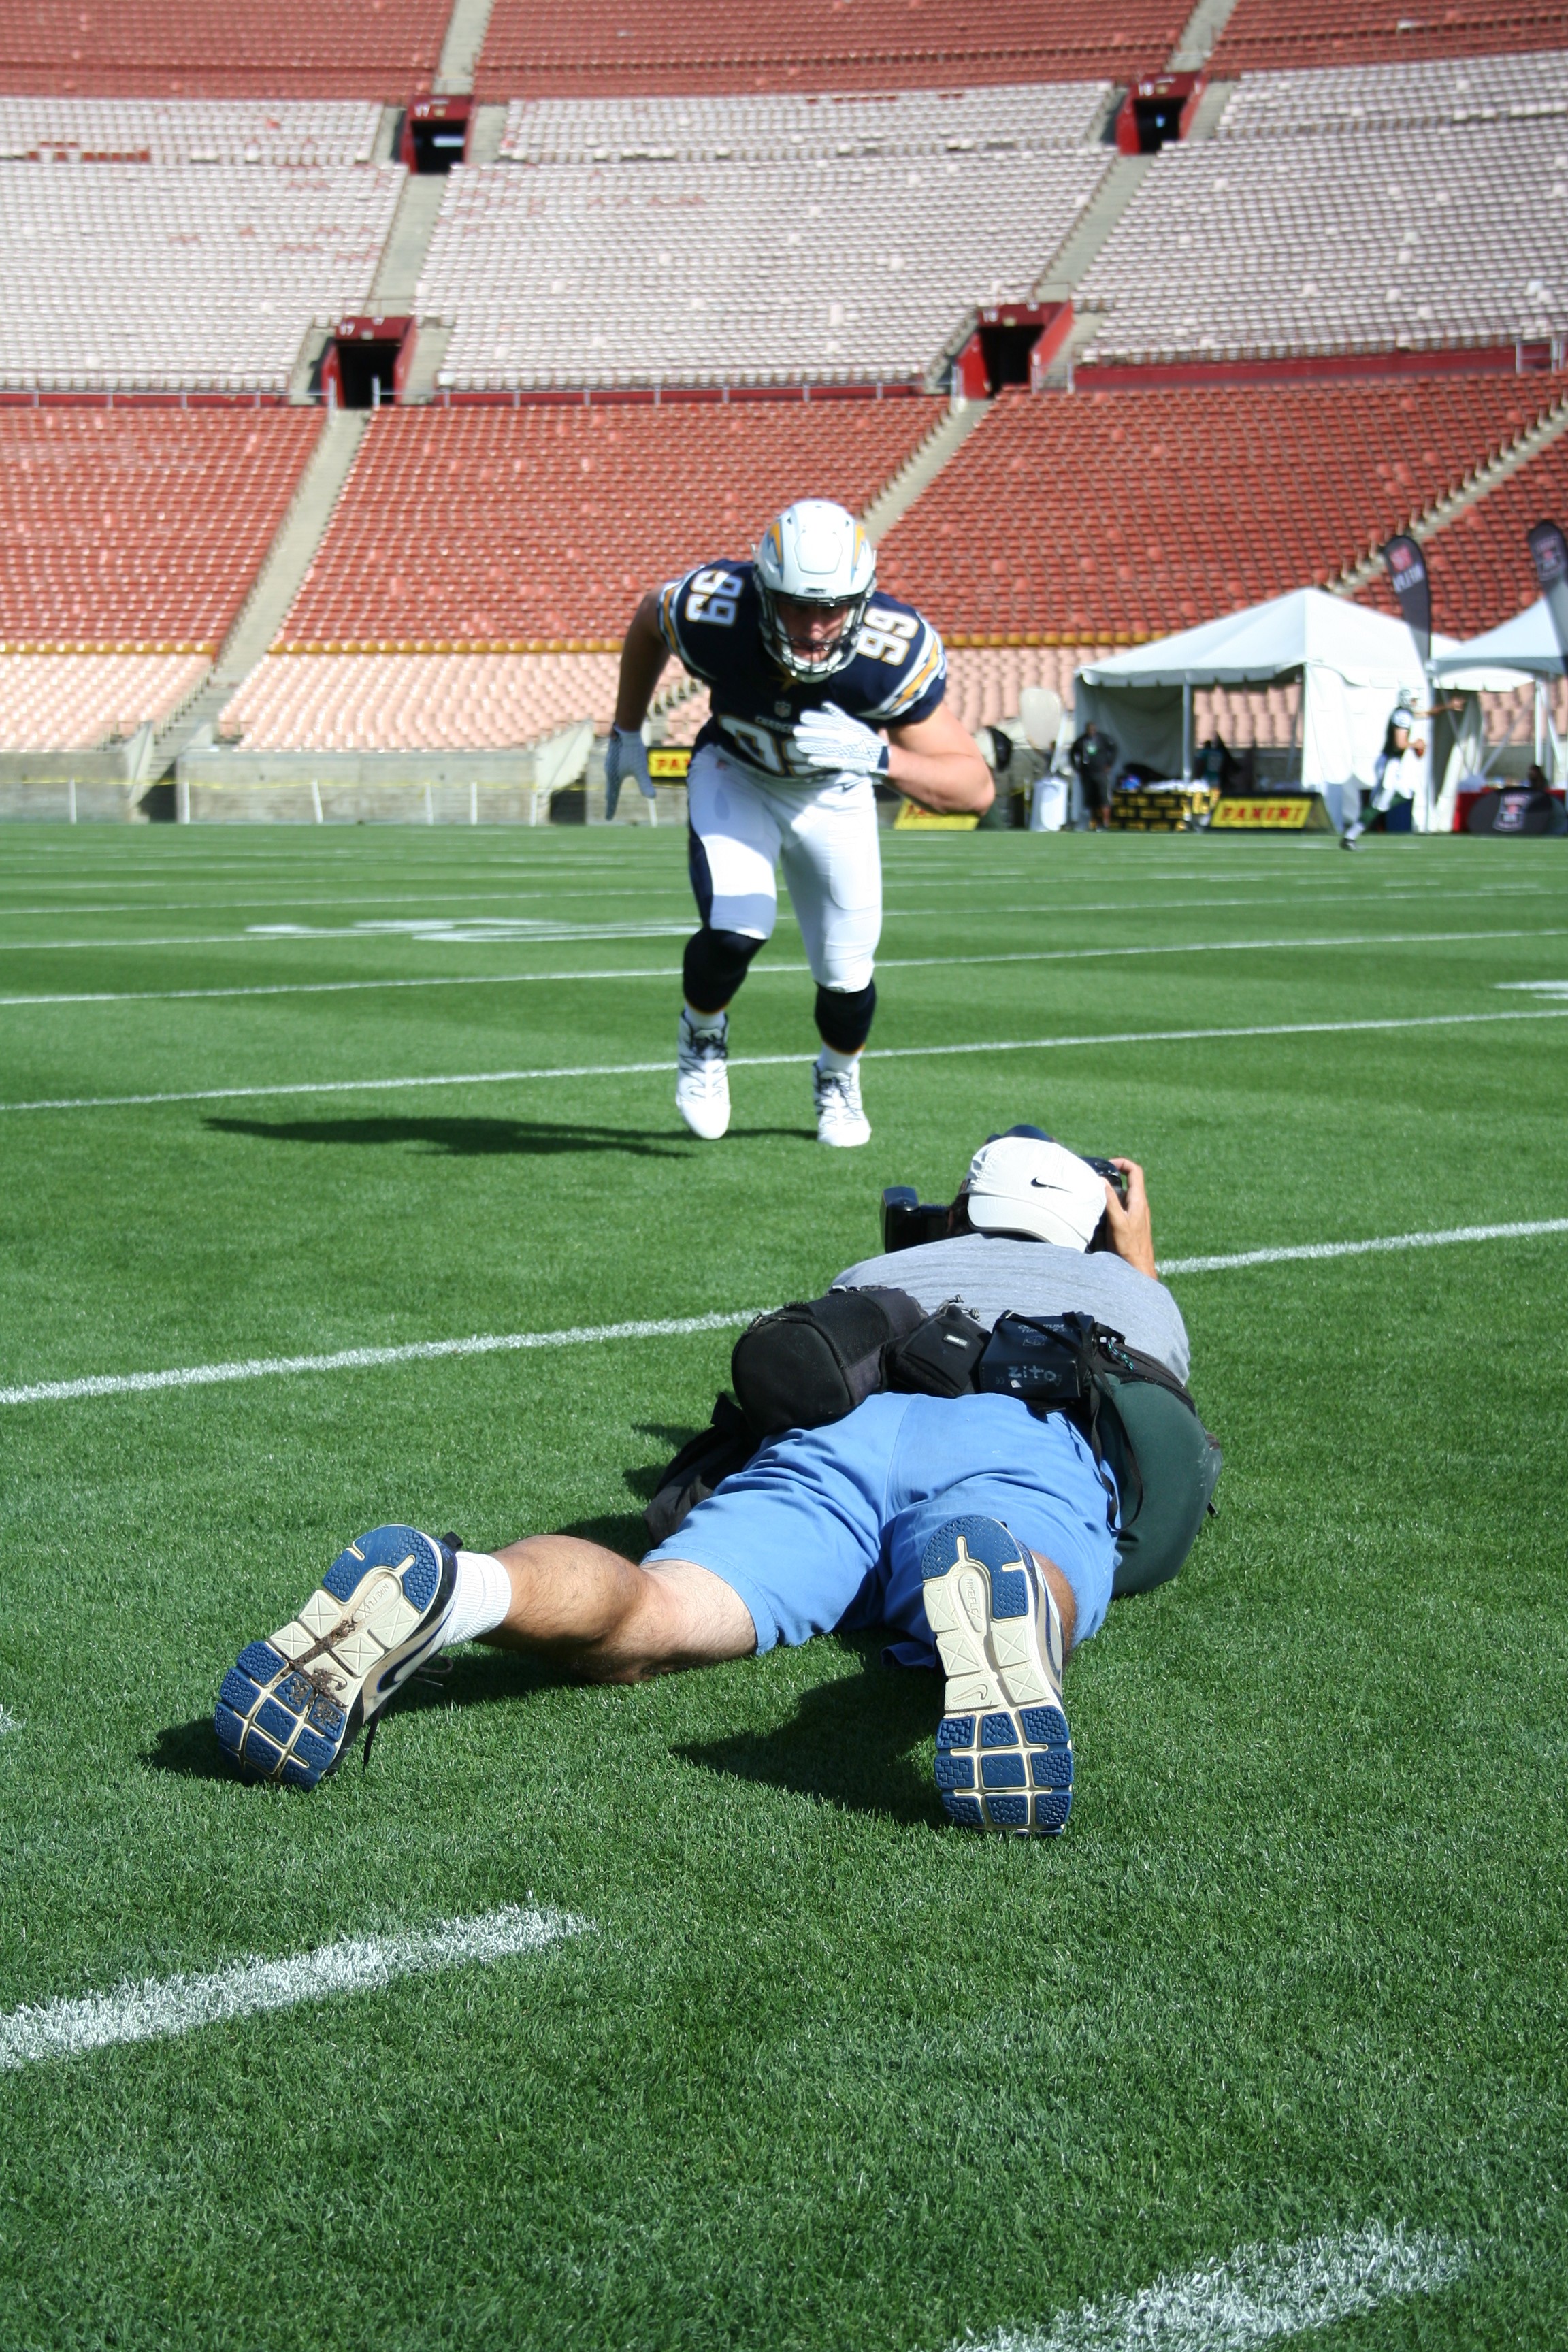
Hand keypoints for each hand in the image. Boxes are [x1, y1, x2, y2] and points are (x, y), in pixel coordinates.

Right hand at [604, 725, 654, 817]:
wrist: (626, 730)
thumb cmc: (633, 750)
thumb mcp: (641, 769)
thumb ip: (645, 784)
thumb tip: (652, 797)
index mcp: (614, 777)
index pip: (612, 796)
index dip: (611, 808)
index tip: (609, 818)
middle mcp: (609, 770)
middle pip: (610, 788)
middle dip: (610, 799)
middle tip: (609, 807)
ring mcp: (610, 762)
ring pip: (611, 778)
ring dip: (611, 787)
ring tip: (611, 793)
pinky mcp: (613, 755)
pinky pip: (613, 769)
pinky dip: (614, 776)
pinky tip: (616, 773)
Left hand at [791, 702, 889, 776]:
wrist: (879, 757)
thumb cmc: (864, 739)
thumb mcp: (854, 724)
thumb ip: (838, 715)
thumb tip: (824, 704)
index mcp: (848, 727)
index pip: (830, 721)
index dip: (816, 718)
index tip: (802, 716)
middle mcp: (847, 738)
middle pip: (826, 734)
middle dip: (811, 733)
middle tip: (795, 731)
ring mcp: (847, 751)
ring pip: (827, 748)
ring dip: (812, 747)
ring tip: (798, 745)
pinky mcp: (847, 764)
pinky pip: (832, 762)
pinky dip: (822, 761)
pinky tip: (810, 760)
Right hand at [1101, 1158, 1155, 1277]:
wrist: (1138, 1268)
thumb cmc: (1130, 1247)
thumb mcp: (1117, 1222)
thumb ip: (1110, 1201)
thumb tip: (1102, 1180)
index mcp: (1139, 1200)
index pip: (1135, 1171)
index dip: (1122, 1163)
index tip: (1107, 1165)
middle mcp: (1138, 1205)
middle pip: (1125, 1183)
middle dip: (1110, 1181)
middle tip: (1094, 1185)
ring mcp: (1135, 1215)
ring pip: (1121, 1197)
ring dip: (1107, 1196)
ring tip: (1094, 1202)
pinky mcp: (1130, 1224)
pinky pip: (1119, 1209)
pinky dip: (1109, 1208)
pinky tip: (1098, 1218)